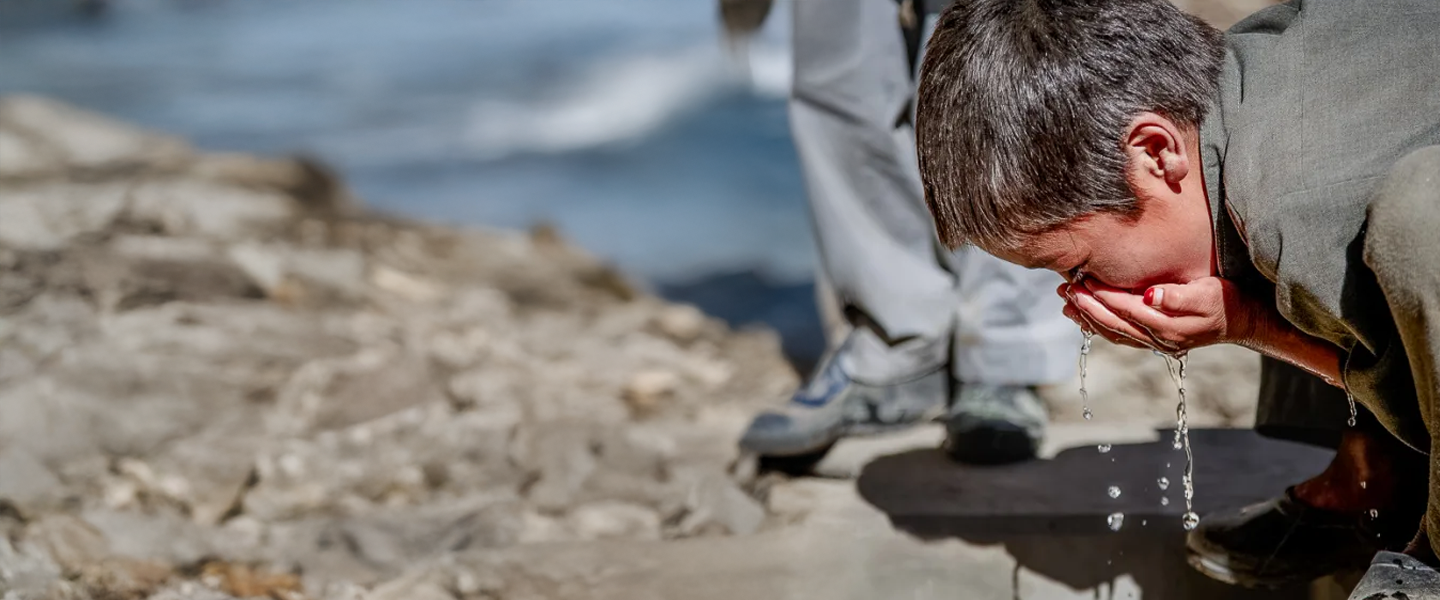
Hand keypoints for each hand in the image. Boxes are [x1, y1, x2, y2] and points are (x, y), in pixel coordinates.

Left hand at [1058, 277, 1260, 353]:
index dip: (1104, 296)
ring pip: (1114, 333)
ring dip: (1088, 318)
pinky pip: (1121, 335)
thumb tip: (1151, 295)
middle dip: (1087, 308)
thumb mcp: (1208, 293)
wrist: (1242, 320)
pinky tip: (1085, 315)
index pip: (1128, 310)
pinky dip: (1100, 326)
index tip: (1084, 281)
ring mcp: (1156, 343)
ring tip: (1067, 302)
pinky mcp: (1154, 340)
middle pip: (1115, 325)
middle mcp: (1159, 339)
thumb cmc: (1226, 301)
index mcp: (1169, 327)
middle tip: (1066, 290)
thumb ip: (1178, 296)